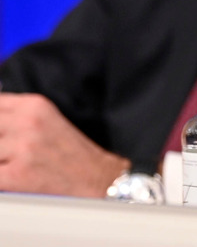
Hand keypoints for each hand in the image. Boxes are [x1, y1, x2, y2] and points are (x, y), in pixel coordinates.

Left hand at [0, 92, 129, 196]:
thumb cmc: (72, 153)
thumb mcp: (46, 119)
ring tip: (13, 164)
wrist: (98, 179)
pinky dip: (1, 178)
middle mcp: (28, 122)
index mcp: (34, 105)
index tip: (3, 133)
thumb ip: (14, 116)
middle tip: (9, 151)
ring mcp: (23, 148)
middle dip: (0, 142)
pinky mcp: (18, 174)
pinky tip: (12, 177)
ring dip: (0, 161)